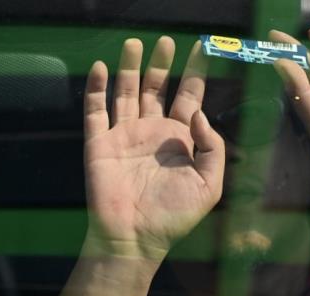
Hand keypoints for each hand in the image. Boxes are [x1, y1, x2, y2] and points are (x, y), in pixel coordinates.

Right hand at [82, 37, 223, 257]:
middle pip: (157, 88)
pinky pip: (96, 111)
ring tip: (135, 43)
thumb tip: (202, 112)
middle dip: (162, 64)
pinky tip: (102, 68)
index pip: (190, 97)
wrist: (135, 239)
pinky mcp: (100, 143)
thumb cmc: (175, 215)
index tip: (202, 49)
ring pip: (127, 92)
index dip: (196, 73)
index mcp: (180, 139)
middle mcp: (153, 131)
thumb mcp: (209, 184)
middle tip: (166, 41)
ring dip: (130, 67)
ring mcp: (125, 135)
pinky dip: (97, 89)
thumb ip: (213, 147)